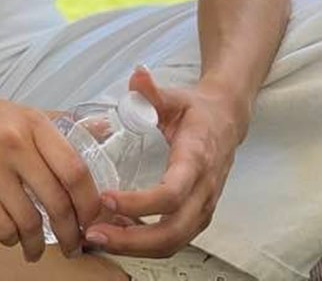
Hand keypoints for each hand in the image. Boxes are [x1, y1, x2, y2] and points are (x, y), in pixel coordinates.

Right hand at [0, 83, 104, 262]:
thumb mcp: (12, 110)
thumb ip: (52, 123)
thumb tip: (100, 127)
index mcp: (31, 122)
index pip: (76, 169)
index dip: (90, 202)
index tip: (92, 218)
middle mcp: (14, 142)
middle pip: (58, 201)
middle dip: (72, 233)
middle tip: (73, 244)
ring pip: (30, 220)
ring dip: (38, 244)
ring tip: (36, 248)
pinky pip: (0, 227)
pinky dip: (11, 239)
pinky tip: (11, 238)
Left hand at [81, 65, 246, 257]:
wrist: (227, 121)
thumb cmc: (196, 110)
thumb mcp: (174, 96)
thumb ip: (153, 90)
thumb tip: (137, 74)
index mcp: (196, 159)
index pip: (171, 193)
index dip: (140, 203)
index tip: (106, 197)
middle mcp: (203, 191)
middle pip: (172, 232)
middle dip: (132, 240)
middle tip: (94, 234)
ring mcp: (203, 208)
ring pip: (173, 243)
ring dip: (136, 247)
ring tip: (99, 238)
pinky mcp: (197, 216)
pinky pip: (173, 240)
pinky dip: (145, 245)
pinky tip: (117, 234)